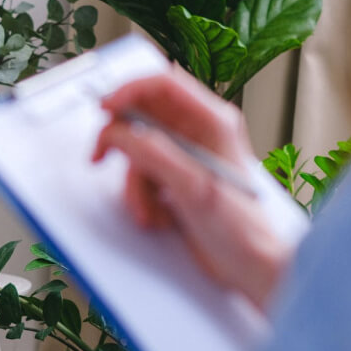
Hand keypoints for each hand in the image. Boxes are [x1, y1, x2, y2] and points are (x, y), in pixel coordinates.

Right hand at [93, 69, 291, 308]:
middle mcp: (198, 133)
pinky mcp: (174, 180)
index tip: (104, 109)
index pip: (162, 84)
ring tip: (149, 210)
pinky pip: (140, 176)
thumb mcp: (193, 187)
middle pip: (142, 116)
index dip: (128, 91)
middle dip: (121, 142)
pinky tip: (159, 217)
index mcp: (213, 121)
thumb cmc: (241, 228)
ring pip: (136, 151)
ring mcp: (185, 157)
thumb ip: (153, 154)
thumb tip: (119, 132)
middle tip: (100, 156)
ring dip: (134, 183)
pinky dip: (140, 197)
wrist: (249, 266)